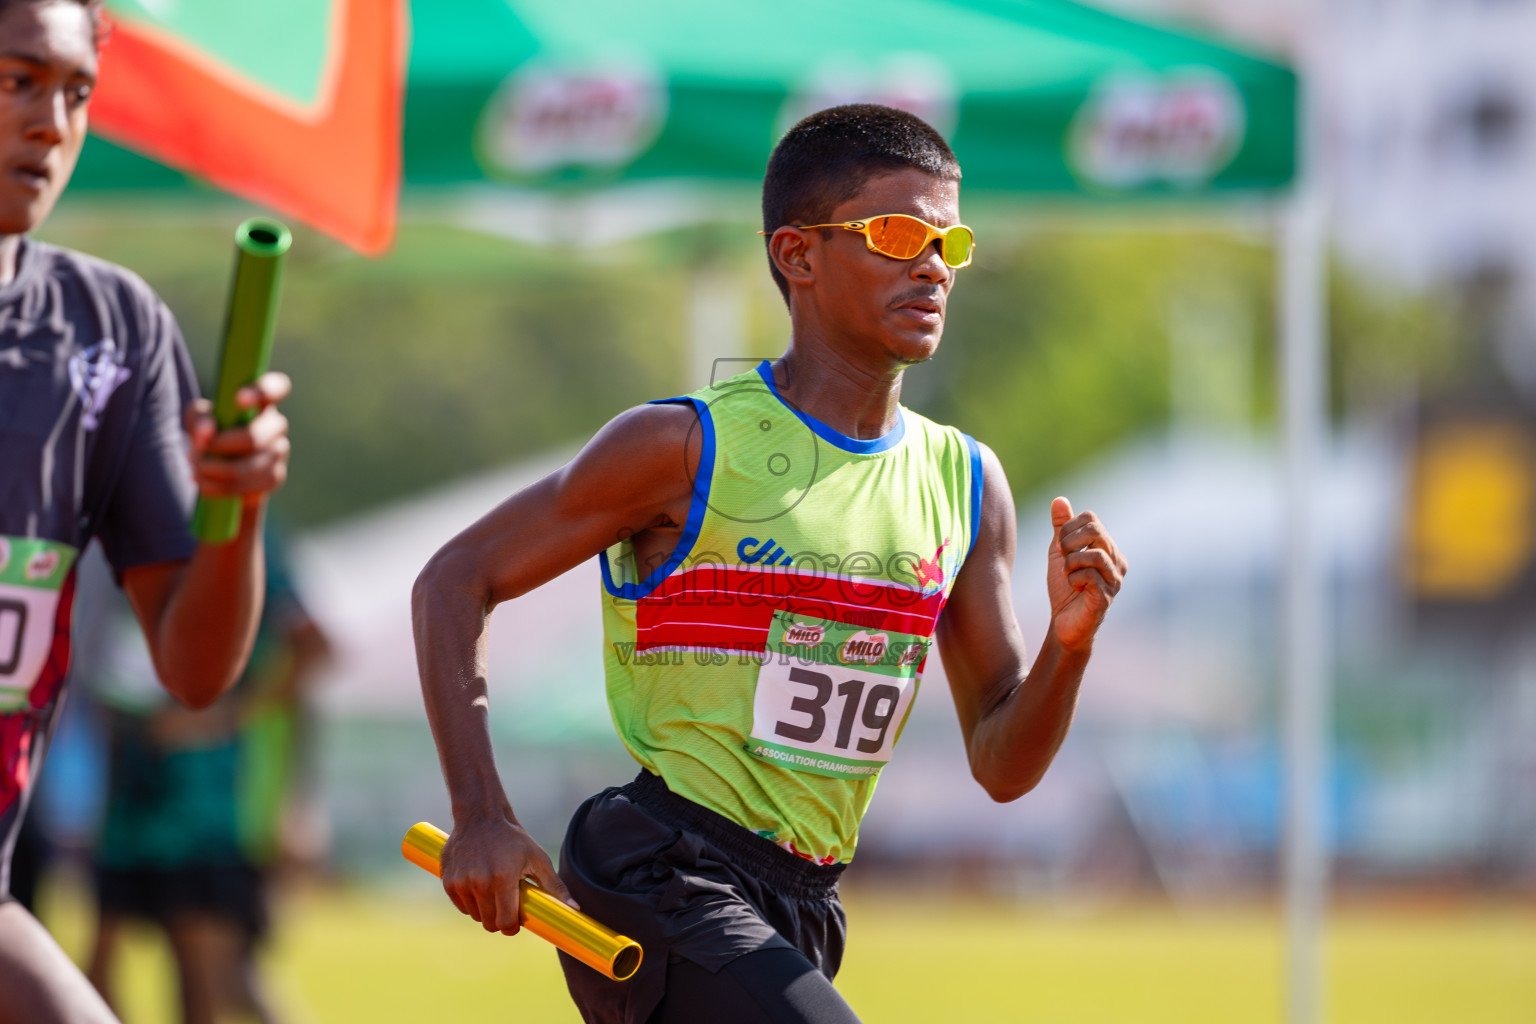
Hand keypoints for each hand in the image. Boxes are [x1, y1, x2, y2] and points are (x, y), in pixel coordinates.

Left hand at [185, 371, 291, 503]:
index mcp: (261, 402)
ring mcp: (280, 452)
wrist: (221, 467)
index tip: (238, 399)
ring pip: (249, 467)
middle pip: (253, 438)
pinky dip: (221, 488)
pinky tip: (206, 484)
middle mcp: (276, 425)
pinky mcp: (275, 477)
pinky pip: (250, 487)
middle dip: (218, 448)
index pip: (277, 387)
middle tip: (196, 452)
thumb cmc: (211, 431)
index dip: (262, 391)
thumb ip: (200, 418)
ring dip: (215, 470)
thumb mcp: (198, 418)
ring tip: (196, 470)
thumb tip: (208, 431)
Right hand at [440, 813, 578, 934]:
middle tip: (506, 907)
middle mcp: (479, 883)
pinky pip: (461, 906)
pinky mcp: (448, 882)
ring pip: (475, 916)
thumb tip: (574, 908)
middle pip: (489, 923)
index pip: (505, 922)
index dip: (512, 928)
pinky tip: (479, 886)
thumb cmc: (513, 838)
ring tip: (493, 892)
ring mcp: (461, 883)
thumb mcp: (537, 858)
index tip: (515, 923)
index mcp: (503, 879)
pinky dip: (470, 903)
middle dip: (500, 920)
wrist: (480, 817)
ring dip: (485, 911)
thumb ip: (555, 886)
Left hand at [1046, 497, 1126, 650]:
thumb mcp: (1059, 553)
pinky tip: (1075, 589)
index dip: (1068, 528)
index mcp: (1107, 547)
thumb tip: (1059, 500)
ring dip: (1070, 563)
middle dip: (1069, 542)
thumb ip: (1061, 528)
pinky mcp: (1107, 596)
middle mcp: (1117, 560)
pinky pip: (1089, 576)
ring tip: (1068, 574)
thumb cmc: (1065, 589)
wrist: (1064, 624)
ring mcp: (1115, 579)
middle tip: (1062, 558)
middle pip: (1095, 530)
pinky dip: (1074, 579)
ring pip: (1093, 554)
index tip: (1060, 546)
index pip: (1091, 518)